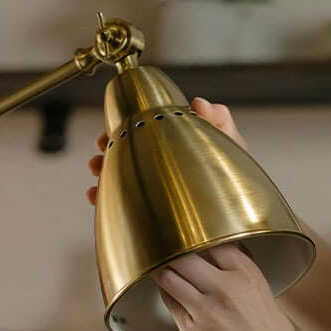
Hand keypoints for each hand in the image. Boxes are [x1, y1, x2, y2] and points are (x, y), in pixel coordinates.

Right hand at [86, 97, 247, 204]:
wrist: (234, 227)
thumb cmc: (235, 185)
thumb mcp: (232, 147)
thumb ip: (220, 122)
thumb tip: (200, 103)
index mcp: (176, 145)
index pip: (147, 126)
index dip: (130, 122)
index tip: (117, 123)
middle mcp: (160, 166)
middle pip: (127, 149)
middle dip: (110, 145)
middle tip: (102, 146)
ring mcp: (151, 190)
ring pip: (118, 174)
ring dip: (102, 169)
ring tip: (97, 170)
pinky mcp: (145, 214)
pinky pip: (118, 204)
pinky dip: (102, 198)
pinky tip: (95, 196)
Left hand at [152, 243, 313, 330]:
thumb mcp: (261, 292)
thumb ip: (237, 272)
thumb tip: (213, 256)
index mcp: (247, 273)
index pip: (210, 239)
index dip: (195, 236)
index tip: (186, 235)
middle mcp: (227, 287)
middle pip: (183, 253)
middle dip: (171, 250)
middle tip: (164, 248)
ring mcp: (208, 310)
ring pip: (169, 276)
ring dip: (162, 270)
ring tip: (159, 267)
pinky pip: (170, 302)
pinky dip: (167, 293)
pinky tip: (168, 291)